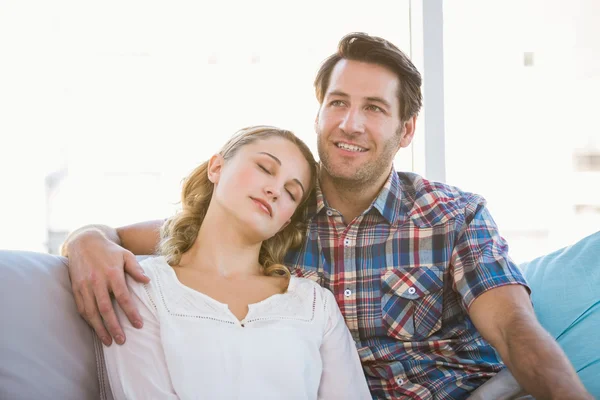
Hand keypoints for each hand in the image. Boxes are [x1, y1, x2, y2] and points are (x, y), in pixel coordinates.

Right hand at [65, 230, 149, 345]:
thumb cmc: (109, 250)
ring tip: (108, 341)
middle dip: (114, 326)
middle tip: (122, 340)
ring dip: (99, 328)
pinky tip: (95, 329)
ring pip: (91, 312)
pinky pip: (81, 308)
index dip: (130, 312)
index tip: (138, 324)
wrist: (84, 241)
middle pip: (105, 309)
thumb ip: (136, 268)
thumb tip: (147, 281)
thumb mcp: (126, 254)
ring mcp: (84, 286)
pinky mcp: (76, 288)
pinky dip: (88, 321)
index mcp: (112, 273)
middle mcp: (97, 281)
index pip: (123, 297)